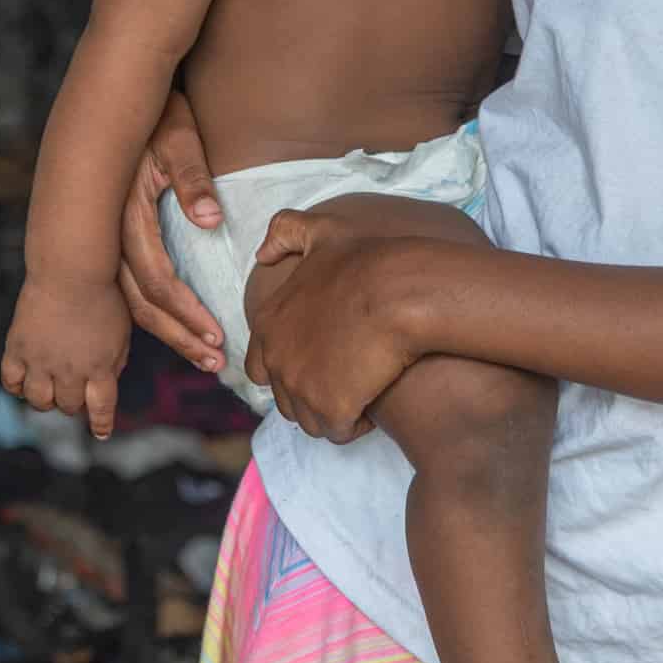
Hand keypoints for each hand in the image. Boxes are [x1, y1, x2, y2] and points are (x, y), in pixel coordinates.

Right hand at [1, 274, 133, 432]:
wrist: (71, 270)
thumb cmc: (102, 295)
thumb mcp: (122, 331)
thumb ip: (115, 361)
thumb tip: (105, 383)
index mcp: (100, 368)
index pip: (101, 410)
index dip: (102, 424)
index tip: (101, 432)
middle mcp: (70, 371)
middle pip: (69, 407)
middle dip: (74, 403)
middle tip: (73, 392)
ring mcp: (41, 362)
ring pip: (39, 401)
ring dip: (47, 399)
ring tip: (51, 386)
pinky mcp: (17, 349)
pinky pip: (12, 382)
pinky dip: (18, 386)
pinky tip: (26, 378)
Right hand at [118, 89, 229, 374]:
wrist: (120, 96)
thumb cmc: (158, 114)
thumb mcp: (178, 137)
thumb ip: (192, 178)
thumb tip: (210, 220)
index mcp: (125, 216)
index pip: (157, 280)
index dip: (186, 312)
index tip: (216, 337)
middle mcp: (109, 235)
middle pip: (141, 303)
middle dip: (180, 335)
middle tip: (216, 362)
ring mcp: (106, 238)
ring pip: (131, 301)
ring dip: (168, 331)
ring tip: (203, 357)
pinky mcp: (110, 237)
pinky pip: (125, 287)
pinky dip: (149, 313)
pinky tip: (169, 329)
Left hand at [240, 199, 428, 441]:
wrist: (401, 291)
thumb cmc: (367, 260)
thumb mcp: (322, 230)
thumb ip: (285, 233)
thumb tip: (262, 252)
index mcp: (269, 324)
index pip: (260, 368)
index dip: (291, 367)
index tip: (322, 361)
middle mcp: (277, 359)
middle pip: (286, 399)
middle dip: (313, 394)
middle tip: (347, 379)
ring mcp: (301, 387)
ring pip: (311, 420)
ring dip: (334, 411)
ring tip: (362, 392)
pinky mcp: (330, 408)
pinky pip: (338, 432)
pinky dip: (355, 424)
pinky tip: (374, 404)